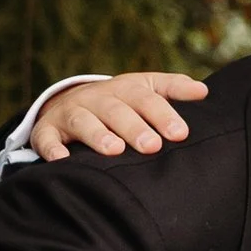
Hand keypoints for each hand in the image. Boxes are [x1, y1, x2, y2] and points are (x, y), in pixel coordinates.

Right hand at [31, 71, 207, 161]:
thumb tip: (204, 92)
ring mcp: (70, 113)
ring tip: (114, 150)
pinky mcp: (48, 131)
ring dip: (97, 134)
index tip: (180, 133)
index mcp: (124, 89)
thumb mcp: (145, 90)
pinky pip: (47, 139)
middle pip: (115, 109)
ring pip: (83, 121)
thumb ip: (173, 89)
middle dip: (133, 126)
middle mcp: (97, 98)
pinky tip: (62, 161)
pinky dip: (52, 149)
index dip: (162, 114)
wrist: (70, 104)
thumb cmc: (121, 103)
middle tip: (151, 146)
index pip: (145, 97)